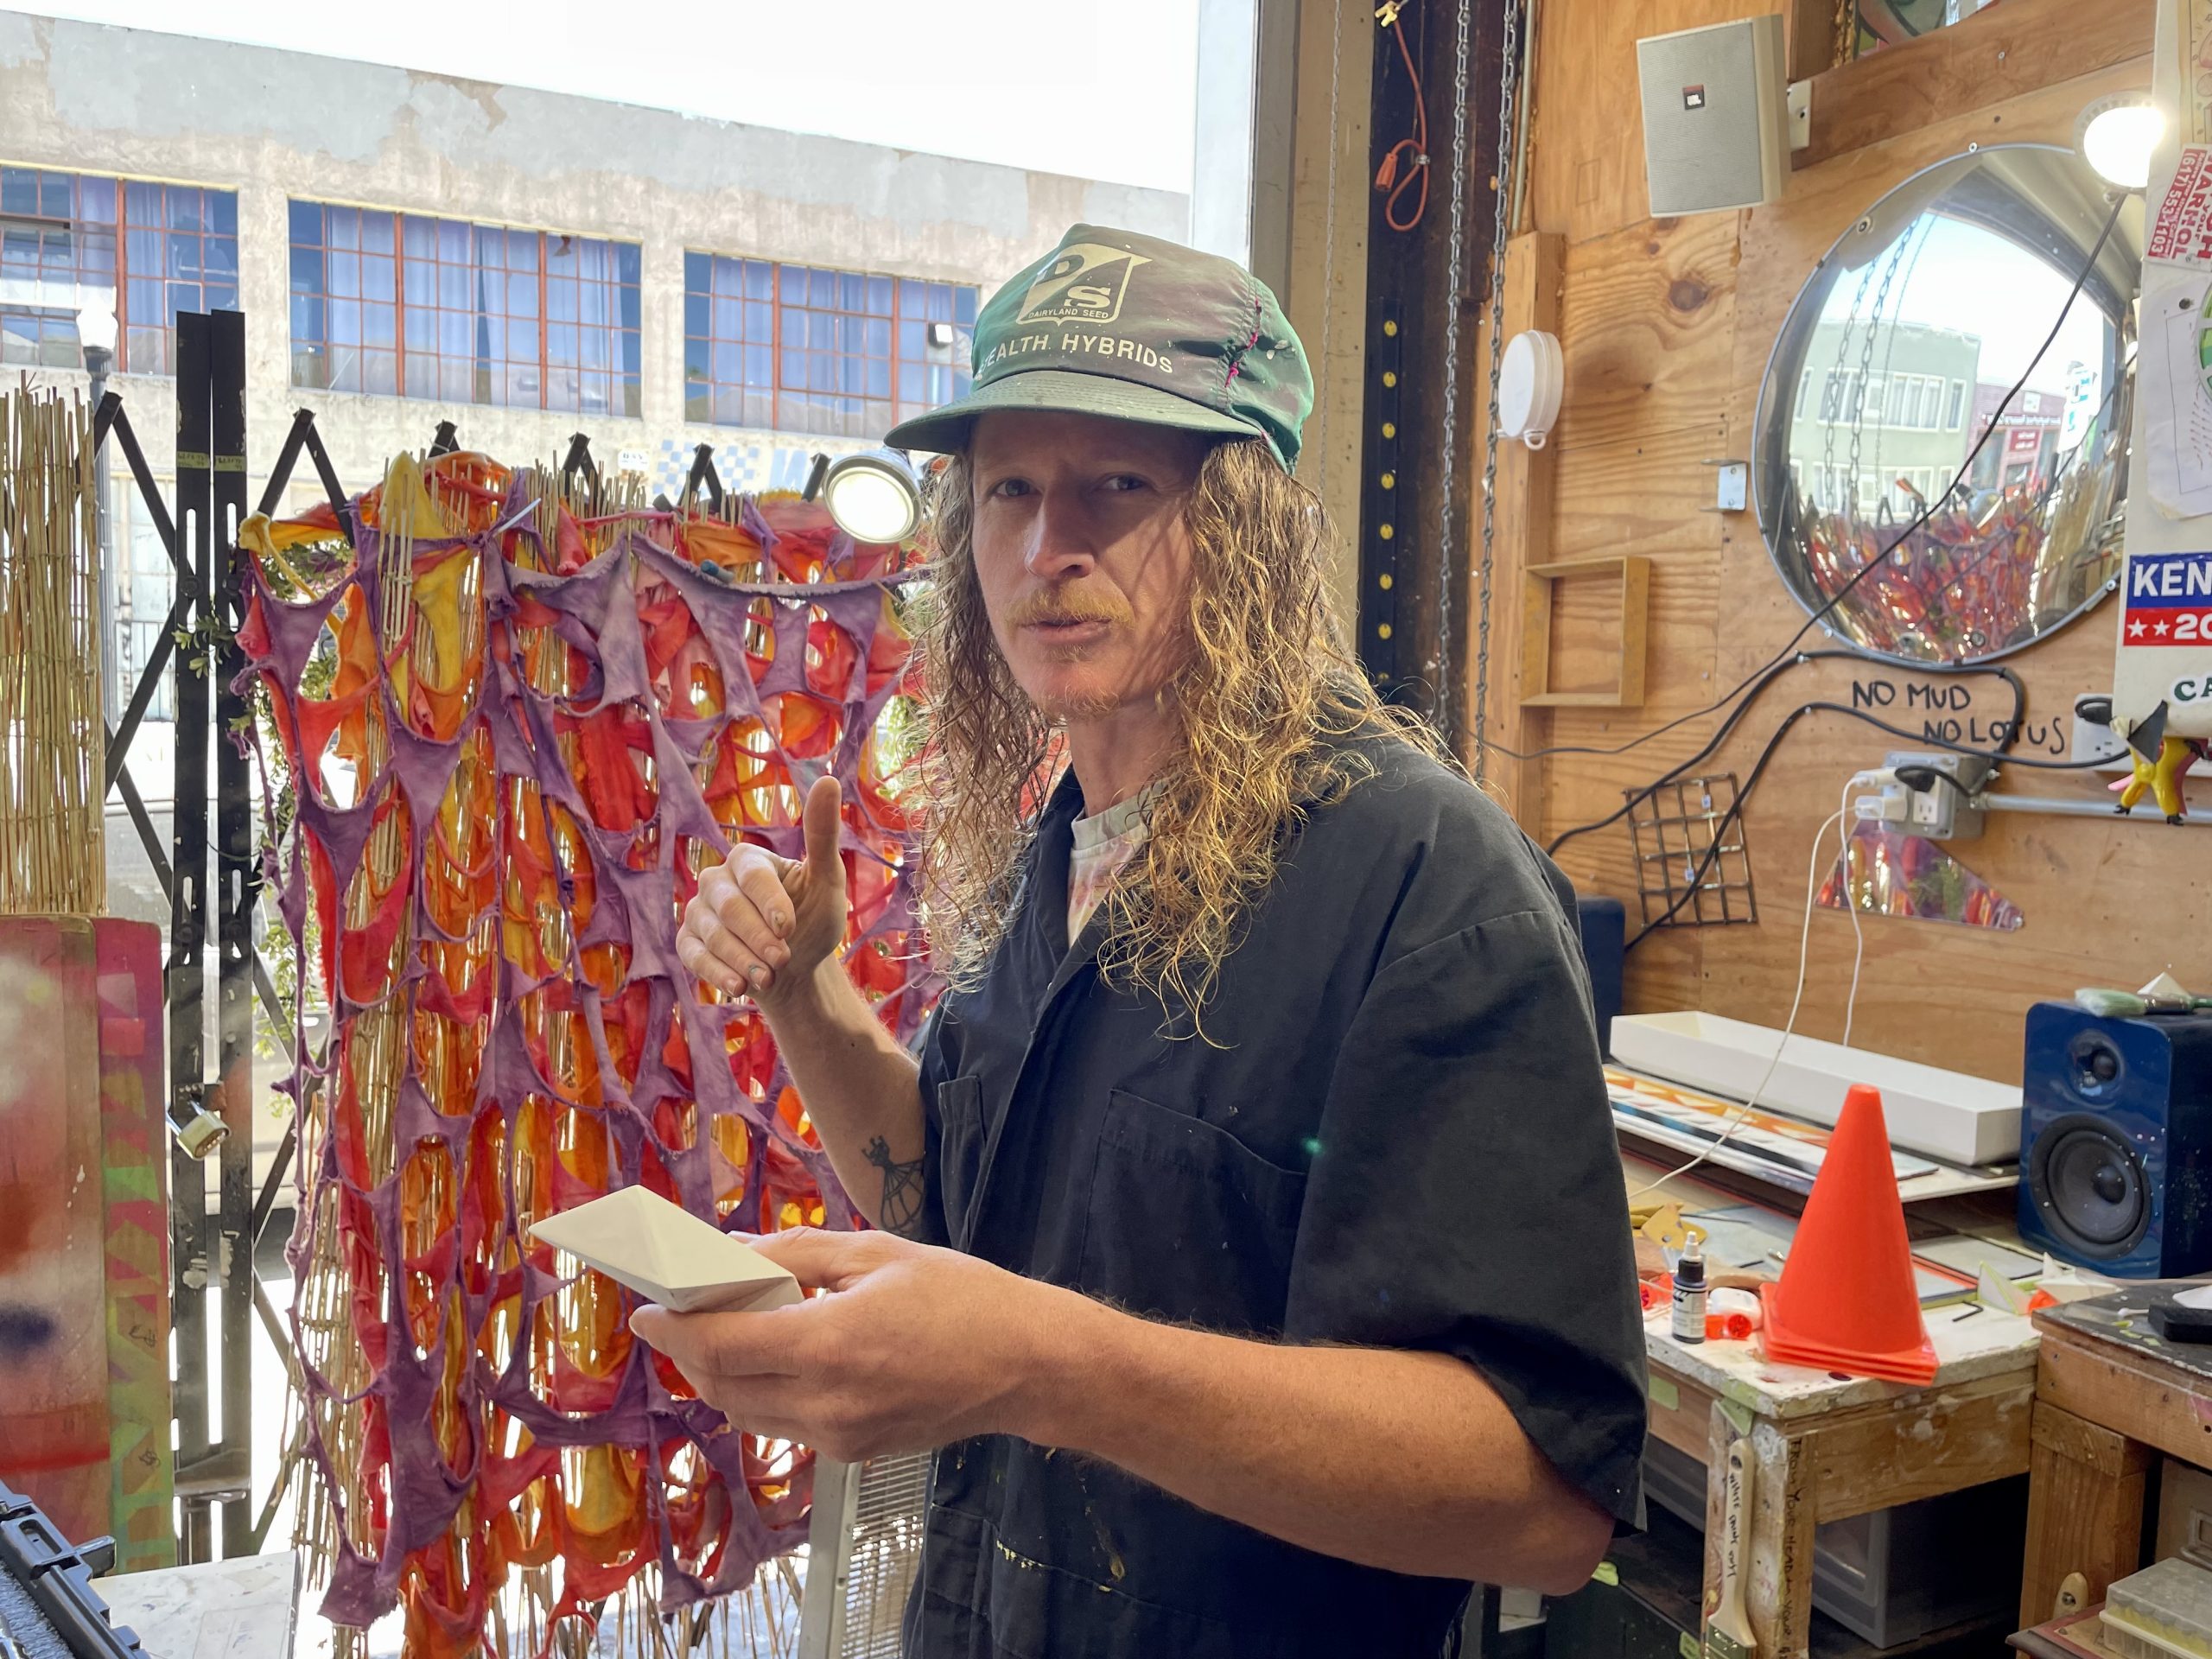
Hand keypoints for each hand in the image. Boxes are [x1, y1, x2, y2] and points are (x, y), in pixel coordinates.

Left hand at [629, 1228, 1072, 1462]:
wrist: (1029, 1366)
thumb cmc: (963, 1296)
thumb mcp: (878, 1253)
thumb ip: (798, 1254)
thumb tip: (734, 1253)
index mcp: (828, 1344)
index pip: (719, 1343)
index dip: (673, 1326)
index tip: (646, 1306)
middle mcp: (824, 1402)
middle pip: (721, 1383)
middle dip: (690, 1349)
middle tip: (679, 1313)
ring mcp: (838, 1437)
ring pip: (747, 1412)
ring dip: (724, 1373)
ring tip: (726, 1331)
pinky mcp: (854, 1454)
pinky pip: (785, 1424)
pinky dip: (765, 1391)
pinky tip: (780, 1357)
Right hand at [679, 774, 845, 1006]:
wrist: (798, 970)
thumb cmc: (814, 920)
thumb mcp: (826, 881)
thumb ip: (822, 835)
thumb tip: (828, 780)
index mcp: (748, 860)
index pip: (750, 873)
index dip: (769, 901)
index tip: (789, 927)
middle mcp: (718, 881)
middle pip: (728, 907)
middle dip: (758, 938)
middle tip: (783, 959)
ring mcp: (699, 912)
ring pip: (711, 934)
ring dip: (742, 959)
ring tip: (768, 976)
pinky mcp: (689, 942)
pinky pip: (693, 955)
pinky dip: (717, 973)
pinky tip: (739, 987)